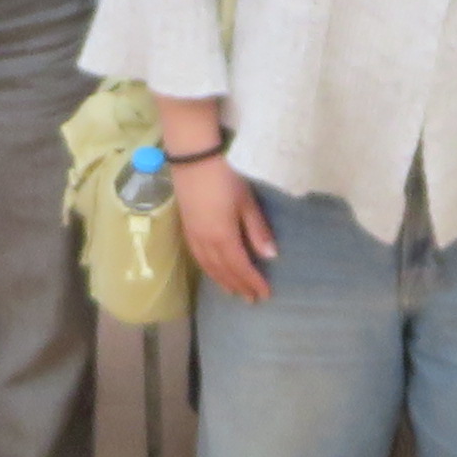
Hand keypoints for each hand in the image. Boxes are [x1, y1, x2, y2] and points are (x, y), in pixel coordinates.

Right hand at [177, 146, 275, 304]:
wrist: (193, 155)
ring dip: (222, 281)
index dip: (252, 282)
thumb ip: (257, 230)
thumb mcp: (246, 201)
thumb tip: (270, 257)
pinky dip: (208, 269)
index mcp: (223, 237)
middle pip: (223, 271)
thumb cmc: (225, 174)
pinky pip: (198, 257)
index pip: (240, 267)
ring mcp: (193, 235)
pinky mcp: (186, 226)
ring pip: (209, 266)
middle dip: (238, 286)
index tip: (265, 295)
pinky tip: (213, 270)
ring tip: (234, 292)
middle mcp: (206, 242)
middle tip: (251, 300)